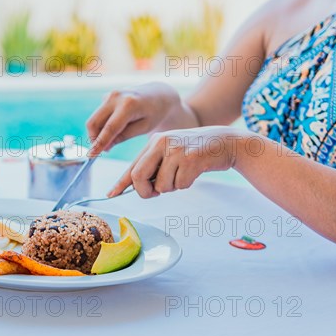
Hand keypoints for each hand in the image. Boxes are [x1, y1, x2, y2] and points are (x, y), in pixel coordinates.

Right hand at [86, 82, 182, 156]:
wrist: (158, 95)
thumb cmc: (155, 113)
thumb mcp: (143, 128)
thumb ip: (123, 136)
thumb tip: (104, 147)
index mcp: (129, 105)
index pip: (109, 128)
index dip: (99, 143)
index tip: (91, 155)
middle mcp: (116, 96)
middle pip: (94, 122)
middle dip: (94, 138)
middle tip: (104, 150)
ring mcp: (109, 95)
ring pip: (94, 119)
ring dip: (98, 133)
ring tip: (112, 141)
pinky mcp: (107, 96)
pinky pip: (99, 115)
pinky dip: (102, 125)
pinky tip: (116, 128)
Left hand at [109, 127, 243, 198]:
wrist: (225, 142)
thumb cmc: (195, 151)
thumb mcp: (171, 152)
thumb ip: (154, 166)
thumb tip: (135, 186)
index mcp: (154, 142)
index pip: (132, 166)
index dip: (121, 183)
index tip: (111, 194)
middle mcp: (162, 143)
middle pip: (138, 176)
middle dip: (145, 192)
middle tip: (154, 193)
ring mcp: (176, 150)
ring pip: (161, 185)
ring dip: (172, 188)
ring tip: (183, 174)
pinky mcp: (191, 159)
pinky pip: (180, 185)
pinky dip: (186, 185)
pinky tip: (194, 172)